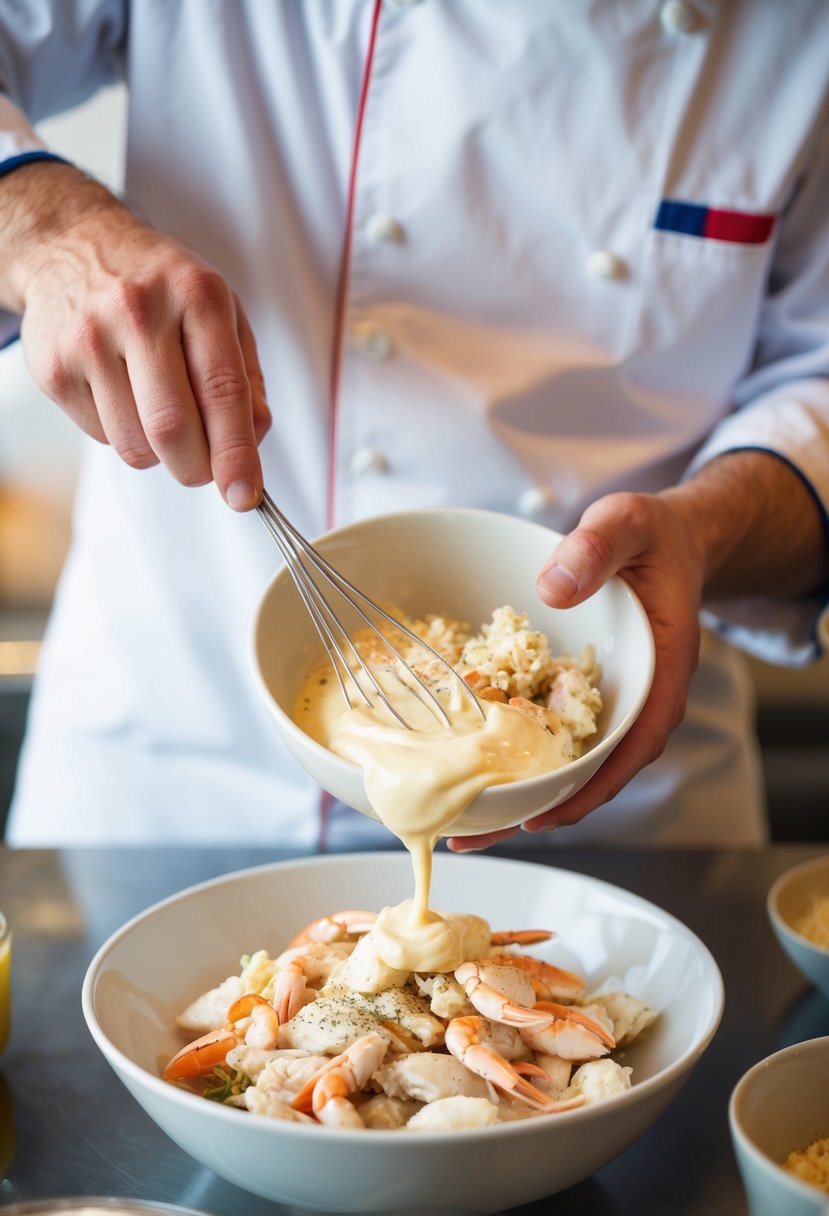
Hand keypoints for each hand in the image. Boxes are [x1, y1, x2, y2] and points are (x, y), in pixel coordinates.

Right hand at [9, 166, 269, 508]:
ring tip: (159, 412)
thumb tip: (251, 443)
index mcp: (196, 295)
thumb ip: (246, 378)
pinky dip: (124, 434)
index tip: (246, 494)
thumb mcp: (220, 311)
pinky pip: (102, 438)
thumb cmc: (160, 287)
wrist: (73, 245)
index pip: (222, 390)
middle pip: (172, 428)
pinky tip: (123, 395)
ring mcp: (90, 339)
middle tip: (204, 469)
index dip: (236, 453)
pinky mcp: (54, 367)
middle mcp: (139, 311)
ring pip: (135, 445)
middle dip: (197, 468)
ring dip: (159, 454)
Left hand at [448, 490, 703, 849]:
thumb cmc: (650, 537)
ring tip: (457, 823)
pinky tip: (467, 765)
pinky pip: (549, 732)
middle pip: (591, 772)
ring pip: (566, 761)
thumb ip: (596, 548)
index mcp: (660, 672)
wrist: (662, 542)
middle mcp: (635, 701)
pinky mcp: (582, 696)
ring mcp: (608, 704)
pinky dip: (513, 753)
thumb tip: (553, 589)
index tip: (544, 815)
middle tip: (471, 836)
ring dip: (517, 791)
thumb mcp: (628, 523)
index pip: (634, 744)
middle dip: (534, 808)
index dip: (591, 786)